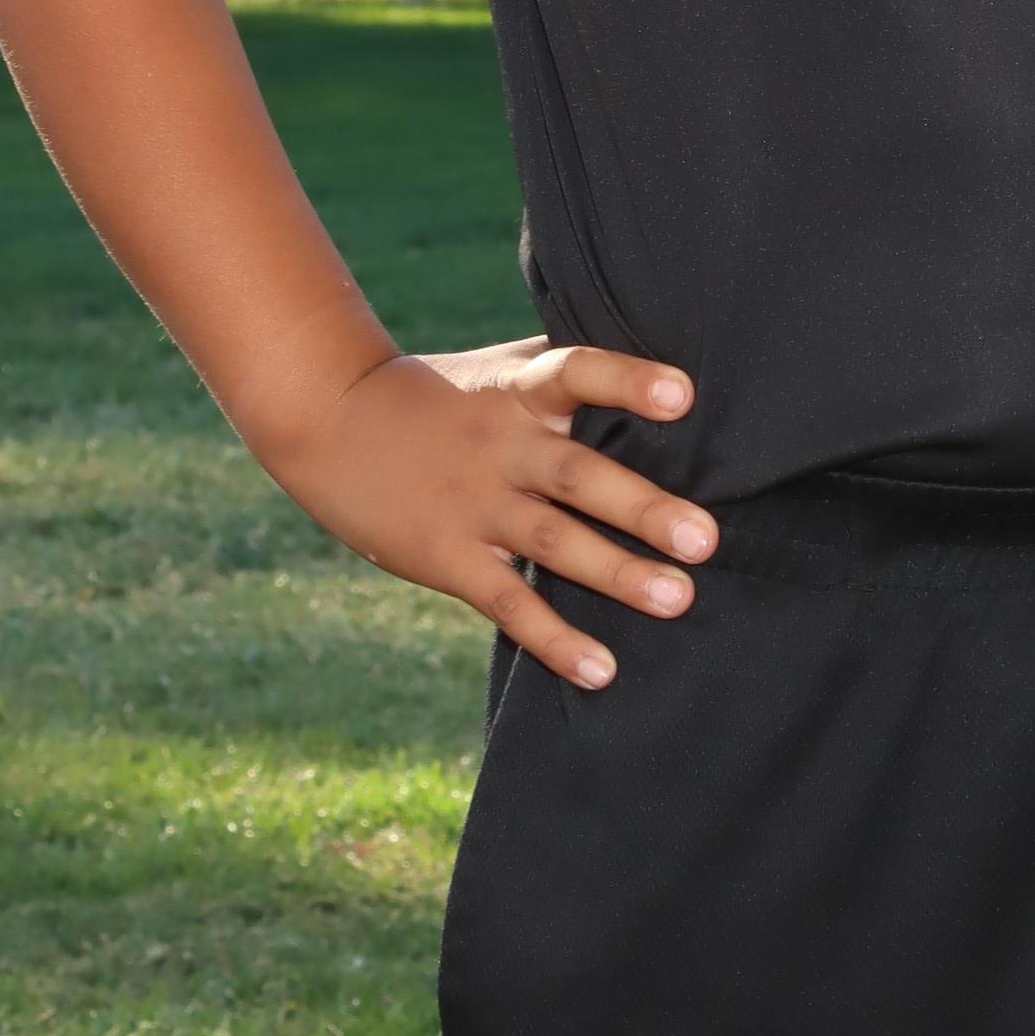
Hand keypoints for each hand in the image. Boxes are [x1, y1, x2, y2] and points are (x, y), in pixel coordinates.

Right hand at [253, 338, 714, 688]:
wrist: (329, 421)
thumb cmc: (441, 394)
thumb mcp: (500, 369)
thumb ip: (567, 373)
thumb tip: (667, 366)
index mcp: (520, 392)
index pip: (579, 372)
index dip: (630, 382)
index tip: (685, 395)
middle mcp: (502, 447)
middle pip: (577, 475)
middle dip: (642, 508)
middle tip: (705, 540)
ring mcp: (474, 505)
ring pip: (552, 542)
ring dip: (617, 574)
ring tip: (678, 598)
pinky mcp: (448, 558)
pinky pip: (509, 602)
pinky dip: (555, 639)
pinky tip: (601, 670)